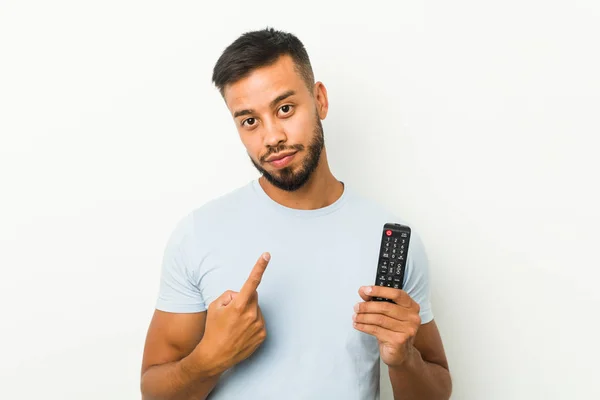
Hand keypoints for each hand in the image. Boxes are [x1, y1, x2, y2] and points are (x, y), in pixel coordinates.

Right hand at [195, 252, 270, 371]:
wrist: (215, 356)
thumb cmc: (213, 329)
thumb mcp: (214, 306)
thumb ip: (230, 294)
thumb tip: (241, 295)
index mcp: (239, 305)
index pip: (251, 282)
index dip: (260, 267)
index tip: (267, 254)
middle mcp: (252, 314)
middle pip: (252, 296)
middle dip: (244, 299)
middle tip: (231, 313)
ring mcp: (259, 325)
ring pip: (256, 309)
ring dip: (248, 312)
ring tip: (235, 326)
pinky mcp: (262, 335)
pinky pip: (259, 321)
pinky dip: (252, 323)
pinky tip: (241, 332)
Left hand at [353, 285, 420, 367]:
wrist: (401, 354)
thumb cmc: (394, 331)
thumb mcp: (388, 314)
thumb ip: (377, 300)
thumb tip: (363, 291)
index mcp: (412, 306)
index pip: (397, 294)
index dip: (380, 291)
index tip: (366, 290)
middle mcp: (412, 317)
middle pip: (385, 307)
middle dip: (367, 306)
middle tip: (356, 307)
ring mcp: (407, 330)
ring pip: (379, 319)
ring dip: (363, 317)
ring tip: (355, 317)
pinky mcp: (398, 340)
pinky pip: (376, 330)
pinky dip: (364, 326)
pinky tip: (358, 325)